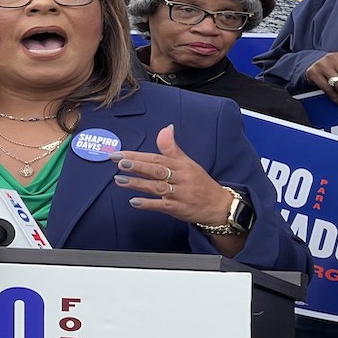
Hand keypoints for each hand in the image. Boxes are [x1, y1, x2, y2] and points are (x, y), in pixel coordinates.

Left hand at [110, 124, 233, 227]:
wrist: (218, 205)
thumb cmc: (200, 183)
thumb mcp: (188, 163)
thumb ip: (172, 148)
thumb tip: (166, 128)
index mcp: (180, 165)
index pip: (156, 158)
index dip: (138, 155)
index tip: (120, 154)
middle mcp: (180, 178)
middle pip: (156, 170)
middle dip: (136, 166)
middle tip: (118, 162)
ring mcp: (179, 194)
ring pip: (157, 187)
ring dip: (138, 183)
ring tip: (120, 180)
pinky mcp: (179, 208)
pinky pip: (162, 206)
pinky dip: (148, 204)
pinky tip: (134, 202)